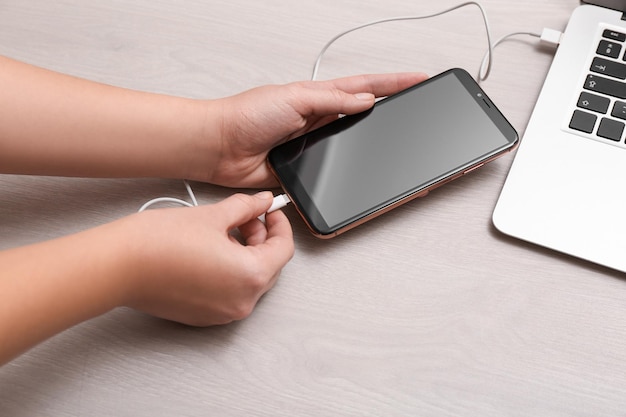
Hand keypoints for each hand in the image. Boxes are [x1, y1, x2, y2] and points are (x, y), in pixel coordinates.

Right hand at [122, 192, 293, 325]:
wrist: (118, 266)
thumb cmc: (158, 244)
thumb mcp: (212, 216)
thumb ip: (245, 208)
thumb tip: (261, 203)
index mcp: (250, 276)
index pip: (283, 249)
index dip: (280, 225)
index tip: (271, 211)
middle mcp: (241, 301)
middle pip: (268, 267)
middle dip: (261, 239)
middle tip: (245, 217)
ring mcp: (222, 313)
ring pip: (249, 280)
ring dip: (245, 255)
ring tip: (222, 232)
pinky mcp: (203, 316)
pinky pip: (230, 292)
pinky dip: (229, 272)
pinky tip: (211, 252)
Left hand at [201, 73, 427, 187]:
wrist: (221, 147)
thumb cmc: (246, 115)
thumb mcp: (294, 98)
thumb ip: (332, 100)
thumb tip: (367, 100)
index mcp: (318, 97)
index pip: (364, 87)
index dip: (392, 83)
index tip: (418, 79)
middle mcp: (319, 120)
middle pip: (364, 116)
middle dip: (391, 112)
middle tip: (417, 108)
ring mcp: (313, 145)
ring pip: (351, 145)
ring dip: (371, 144)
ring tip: (397, 139)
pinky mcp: (305, 169)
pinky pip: (332, 172)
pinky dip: (346, 172)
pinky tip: (359, 170)